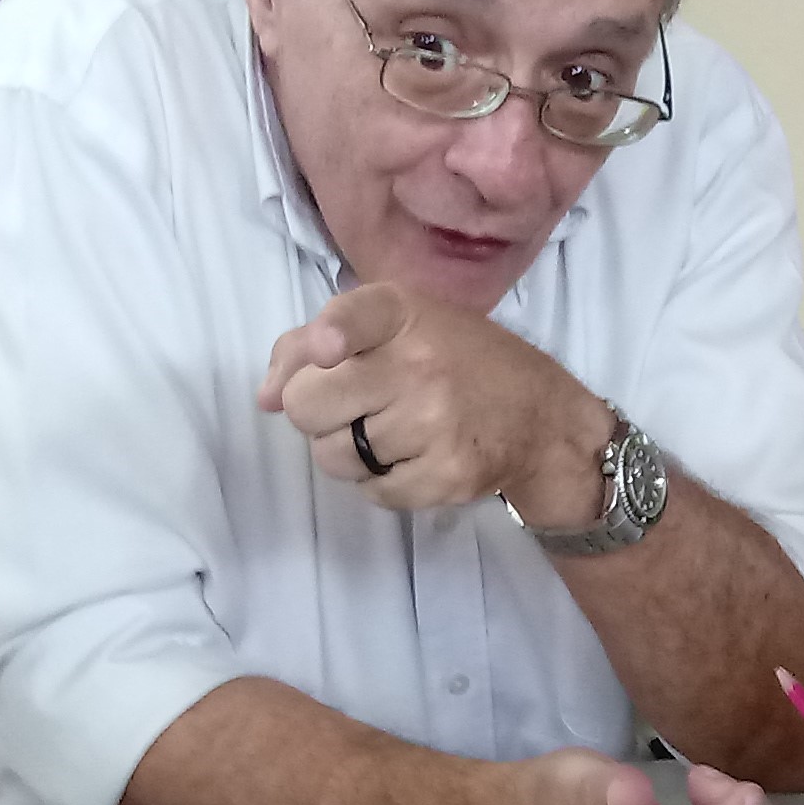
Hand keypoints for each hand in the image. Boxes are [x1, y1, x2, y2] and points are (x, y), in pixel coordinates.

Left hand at [262, 286, 610, 522]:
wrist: (540, 416)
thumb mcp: (392, 325)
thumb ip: (311, 344)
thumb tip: (263, 398)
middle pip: (308, 407)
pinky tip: (410, 457)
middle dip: (314, 413)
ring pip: (333, 457)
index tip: (326, 351)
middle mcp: (420, 365)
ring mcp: (435, 424)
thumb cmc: (453, 360)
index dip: (327, 339)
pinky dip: (379, 482)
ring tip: (384, 433)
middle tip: (349, 407)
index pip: (352, 319)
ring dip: (345, 452)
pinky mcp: (447, 475)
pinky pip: (372, 491)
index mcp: (403, 313)